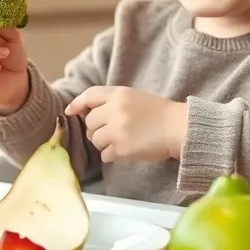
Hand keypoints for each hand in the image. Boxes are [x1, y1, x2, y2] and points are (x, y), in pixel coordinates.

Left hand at [64, 87, 186, 163]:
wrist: (178, 128)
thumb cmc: (158, 114)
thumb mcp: (133, 97)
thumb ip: (111, 102)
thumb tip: (82, 112)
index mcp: (119, 94)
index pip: (90, 95)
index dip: (77, 104)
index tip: (70, 112)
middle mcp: (115, 110)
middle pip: (90, 122)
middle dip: (97, 129)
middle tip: (112, 132)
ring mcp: (118, 129)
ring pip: (95, 140)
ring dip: (104, 143)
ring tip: (121, 141)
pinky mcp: (122, 148)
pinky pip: (105, 155)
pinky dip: (113, 155)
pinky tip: (125, 151)